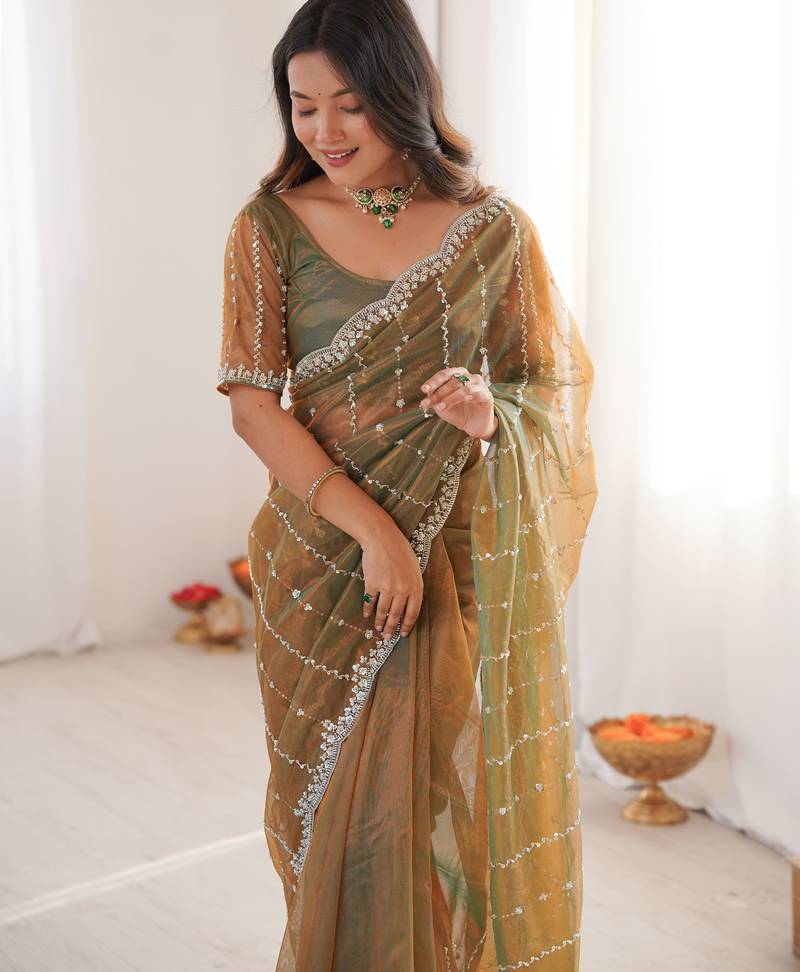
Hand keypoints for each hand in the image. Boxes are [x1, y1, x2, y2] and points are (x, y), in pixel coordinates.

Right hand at [361, 523, 423, 638]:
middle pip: (396, 615)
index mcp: (415, 586)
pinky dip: (367, 610)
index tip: (402, 634)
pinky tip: (366, 615)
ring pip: (383, 610)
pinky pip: (370, 601)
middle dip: (391, 628)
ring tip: (377, 629)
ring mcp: (386, 587)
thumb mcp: (415, 569)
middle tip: (387, 637)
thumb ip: (414, 586)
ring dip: (379, 622)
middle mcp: (402, 589)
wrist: (382, 538)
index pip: (413, 613)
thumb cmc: (401, 551)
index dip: (407, 625)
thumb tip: (412, 604)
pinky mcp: (372, 583)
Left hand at [419, 367, 497, 440]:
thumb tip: (428, 392)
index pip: (445, 374)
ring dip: (450, 398)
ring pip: (465, 388)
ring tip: (440, 408)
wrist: (473, 426)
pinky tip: (465, 401)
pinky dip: (472, 397)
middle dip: (439, 393)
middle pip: (453, 381)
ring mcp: (481, 386)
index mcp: (458, 375)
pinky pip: (480, 394)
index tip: (424, 389)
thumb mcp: (441, 405)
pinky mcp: (488, 397)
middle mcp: (470, 377)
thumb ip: (435, 397)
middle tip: (427, 403)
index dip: (433, 381)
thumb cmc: (457, 412)